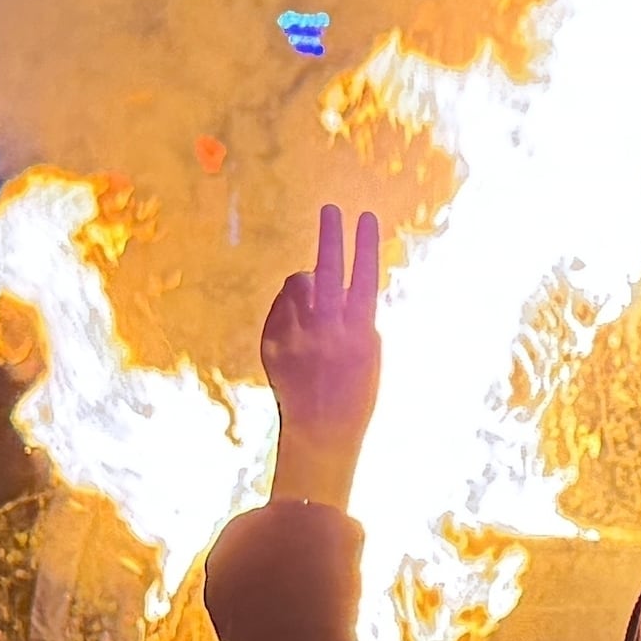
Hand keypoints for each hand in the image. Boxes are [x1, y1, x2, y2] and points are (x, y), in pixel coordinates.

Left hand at [262, 205, 382, 508]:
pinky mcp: (272, 341)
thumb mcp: (367, 351)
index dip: (366, 244)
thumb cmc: (353, 391)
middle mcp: (327, 328)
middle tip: (330, 209)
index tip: (367, 216)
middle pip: (328, 268)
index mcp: (359, 330)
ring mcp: (297, 334)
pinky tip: (299, 335)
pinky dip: (290, 310)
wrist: (320, 431)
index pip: (365, 276)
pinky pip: (281, 308)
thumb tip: (321, 279)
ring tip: (316, 307)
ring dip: (307, 284)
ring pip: (298, 285)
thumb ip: (352, 314)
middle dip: (331, 235)